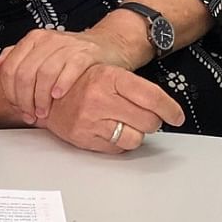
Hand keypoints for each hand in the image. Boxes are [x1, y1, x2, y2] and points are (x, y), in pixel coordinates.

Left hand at [0, 28, 135, 123]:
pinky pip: (69, 70)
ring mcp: (67, 46)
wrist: (107, 44)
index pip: (10, 67)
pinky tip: (58, 97)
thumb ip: (17, 57)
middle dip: (25, 99)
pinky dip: (61, 85)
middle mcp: (48, 40)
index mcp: (33, 39)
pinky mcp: (86, 54)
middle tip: (30, 114)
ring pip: (44, 74)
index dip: (10, 92)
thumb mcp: (41, 53)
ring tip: (44, 112)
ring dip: (41, 98)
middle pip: (25, 73)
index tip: (17, 106)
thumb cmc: (72, 54)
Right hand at [36, 64, 184, 153]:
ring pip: (135, 138)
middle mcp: (100, 98)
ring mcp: (91, 120)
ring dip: (136, 134)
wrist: (45, 95)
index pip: (152, 96)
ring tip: (125, 123)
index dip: (170, 109)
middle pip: (148, 121)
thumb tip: (164, 106)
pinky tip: (111, 130)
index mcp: (109, 76)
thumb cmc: (80, 83)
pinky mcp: (84, 138)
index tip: (176, 115)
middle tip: (145, 117)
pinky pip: (117, 148)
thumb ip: (135, 87)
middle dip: (152, 121)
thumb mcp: (108, 73)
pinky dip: (120, 142)